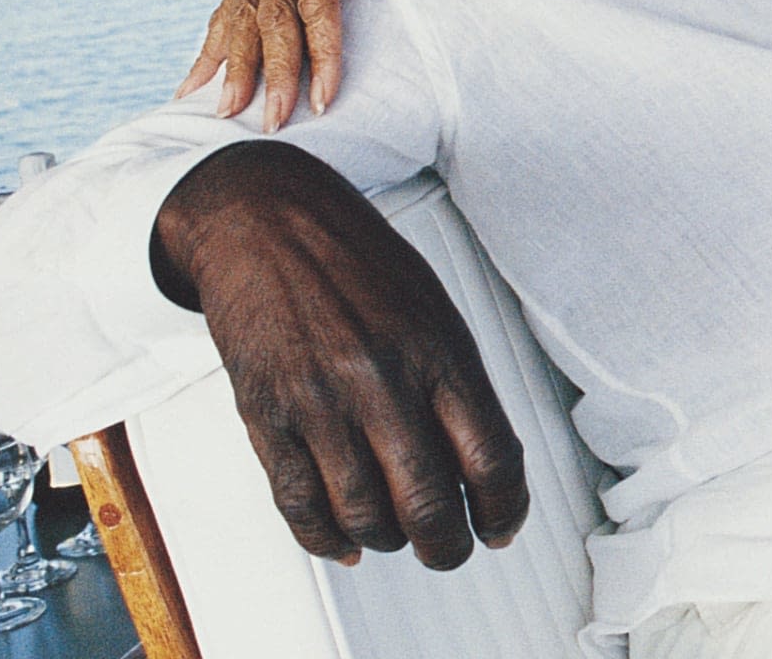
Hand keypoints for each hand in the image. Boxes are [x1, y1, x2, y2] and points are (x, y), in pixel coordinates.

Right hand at [152, 143, 526, 569]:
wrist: (265, 220)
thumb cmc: (358, 262)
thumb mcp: (433, 309)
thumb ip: (456, 384)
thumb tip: (479, 465)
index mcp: (439, 350)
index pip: (492, 456)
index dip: (506, 508)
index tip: (502, 526)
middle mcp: (383, 379)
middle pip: (429, 501)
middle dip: (448, 546)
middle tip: (451, 551)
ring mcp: (320, 400)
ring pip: (364, 514)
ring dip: (388, 541)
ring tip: (397, 535)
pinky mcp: (265, 413)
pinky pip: (298, 501)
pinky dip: (324, 537)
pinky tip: (344, 542)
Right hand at [175, 0, 417, 131]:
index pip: (316, 0)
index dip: (321, 51)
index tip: (325, 96)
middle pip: (272, 15)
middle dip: (272, 72)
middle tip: (272, 123)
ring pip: (243, 13)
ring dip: (235, 66)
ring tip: (226, 113)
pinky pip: (228, 2)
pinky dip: (211, 44)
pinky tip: (192, 81)